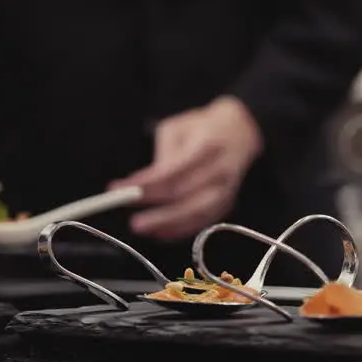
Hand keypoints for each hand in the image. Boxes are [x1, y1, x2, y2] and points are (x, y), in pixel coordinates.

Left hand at [111, 96, 262, 239]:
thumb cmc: (202, 128)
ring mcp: (226, 189)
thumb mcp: (176, 128)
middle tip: (134, 222)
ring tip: (146, 230)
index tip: (121, 189)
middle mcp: (219, 170)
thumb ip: (162, 155)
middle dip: (158, 212)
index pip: (173, 170)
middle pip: (185, 195)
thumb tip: (144, 184)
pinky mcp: (226, 202)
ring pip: (197, 213)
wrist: (240, 131)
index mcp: (205, 145)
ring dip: (170, 225)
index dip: (147, 184)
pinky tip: (162, 233)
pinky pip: (204, 222)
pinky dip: (182, 230)